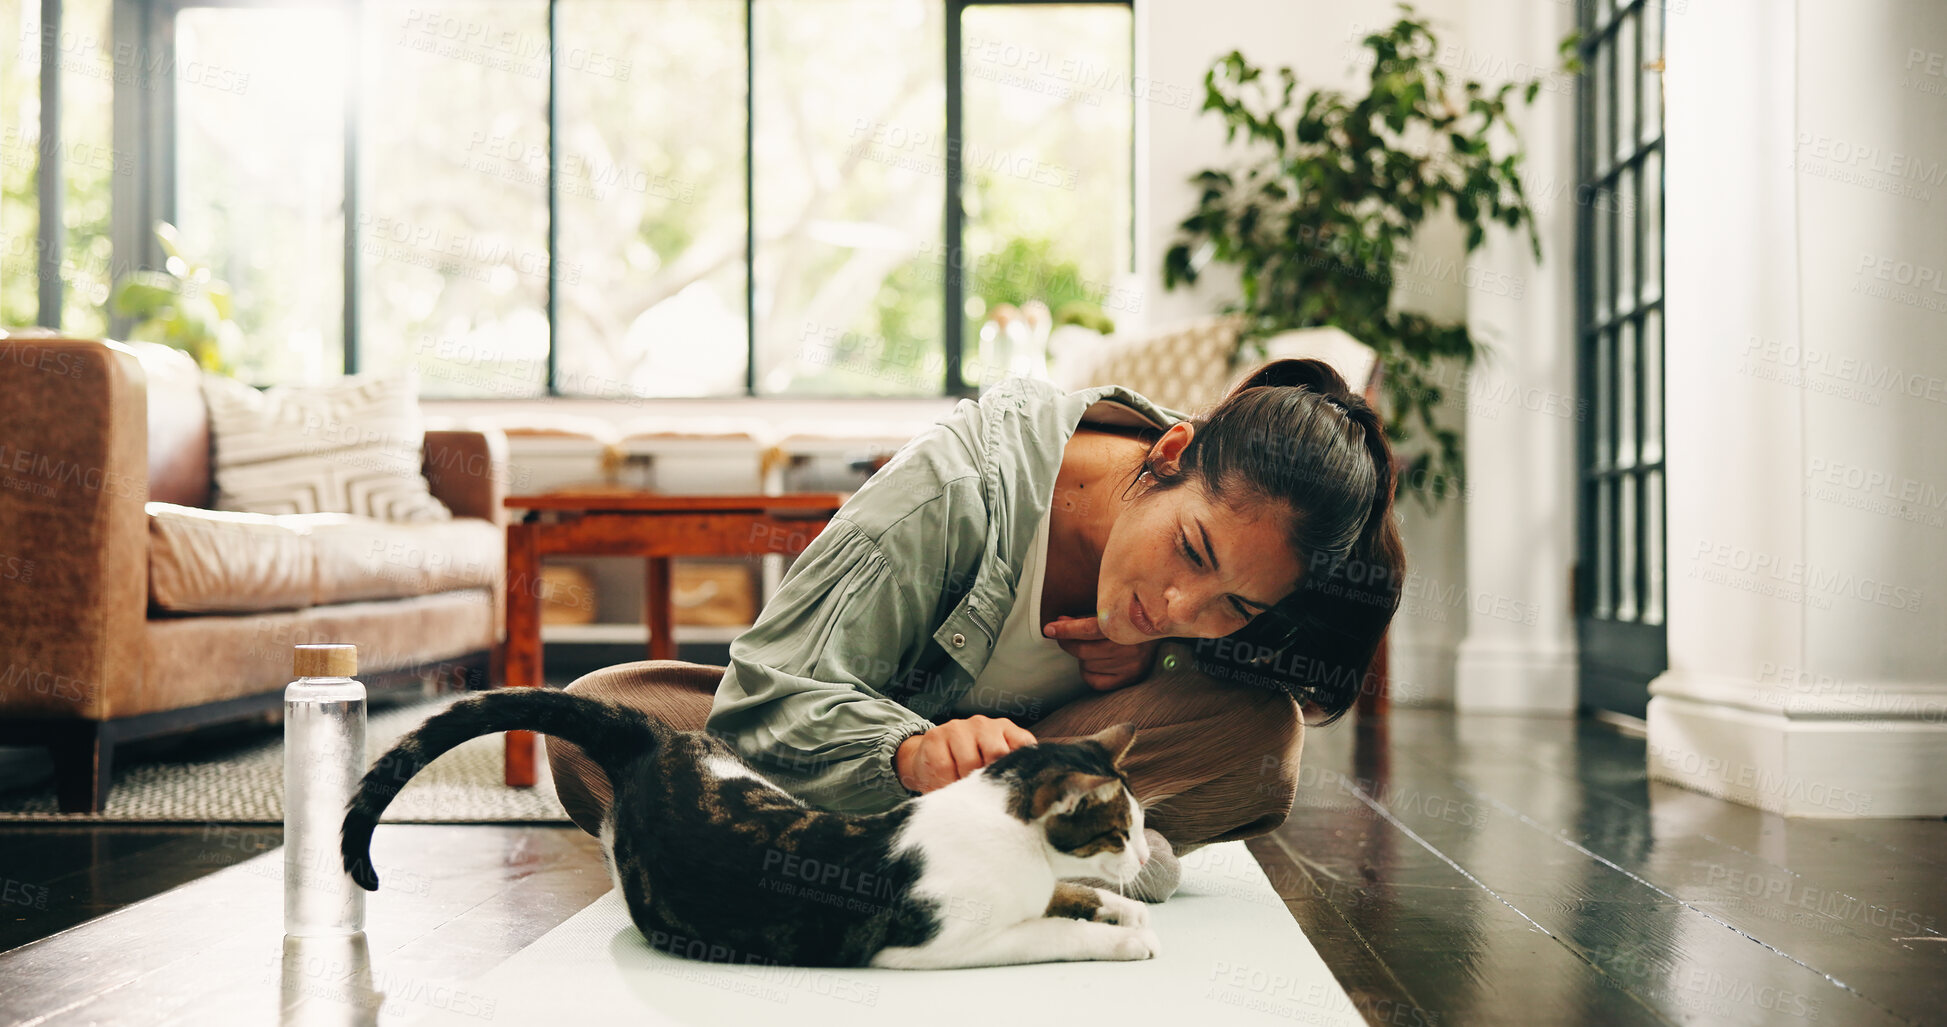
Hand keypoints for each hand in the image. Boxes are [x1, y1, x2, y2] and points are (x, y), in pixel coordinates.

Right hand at [895, 716, 1035, 793]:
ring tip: (962, 790)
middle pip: (997, 754)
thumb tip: (1028, 793)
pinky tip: (945, 785)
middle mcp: (984, 724)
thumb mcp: (994, 767)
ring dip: (965, 784)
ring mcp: (958, 728)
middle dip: (989, 779)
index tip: (1011, 786)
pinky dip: (945, 783)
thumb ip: (1010, 772)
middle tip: (982, 792)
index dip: (1018, 769)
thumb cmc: (968, 767)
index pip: (1023, 745)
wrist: (929, 758)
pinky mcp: (935, 736)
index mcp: (1005, 730)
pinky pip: (944, 768)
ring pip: (970, 762)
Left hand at [1043, 616, 1159, 691]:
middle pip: (1083, 651)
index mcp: (1127, 624)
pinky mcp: (1131, 679)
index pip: (1090, 629)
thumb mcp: (1112, 610)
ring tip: (1094, 647)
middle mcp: (1131, 648)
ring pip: (1086, 665)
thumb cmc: (1130, 617)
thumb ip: (1086, 618)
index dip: (1067, 630)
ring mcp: (1132, 666)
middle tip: (1064, 635)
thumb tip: (1059, 622)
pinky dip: (1088, 671)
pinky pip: (1094, 681)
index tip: (1049, 629)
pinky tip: (1097, 662)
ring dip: (1083, 656)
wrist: (1163, 627)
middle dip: (1068, 642)